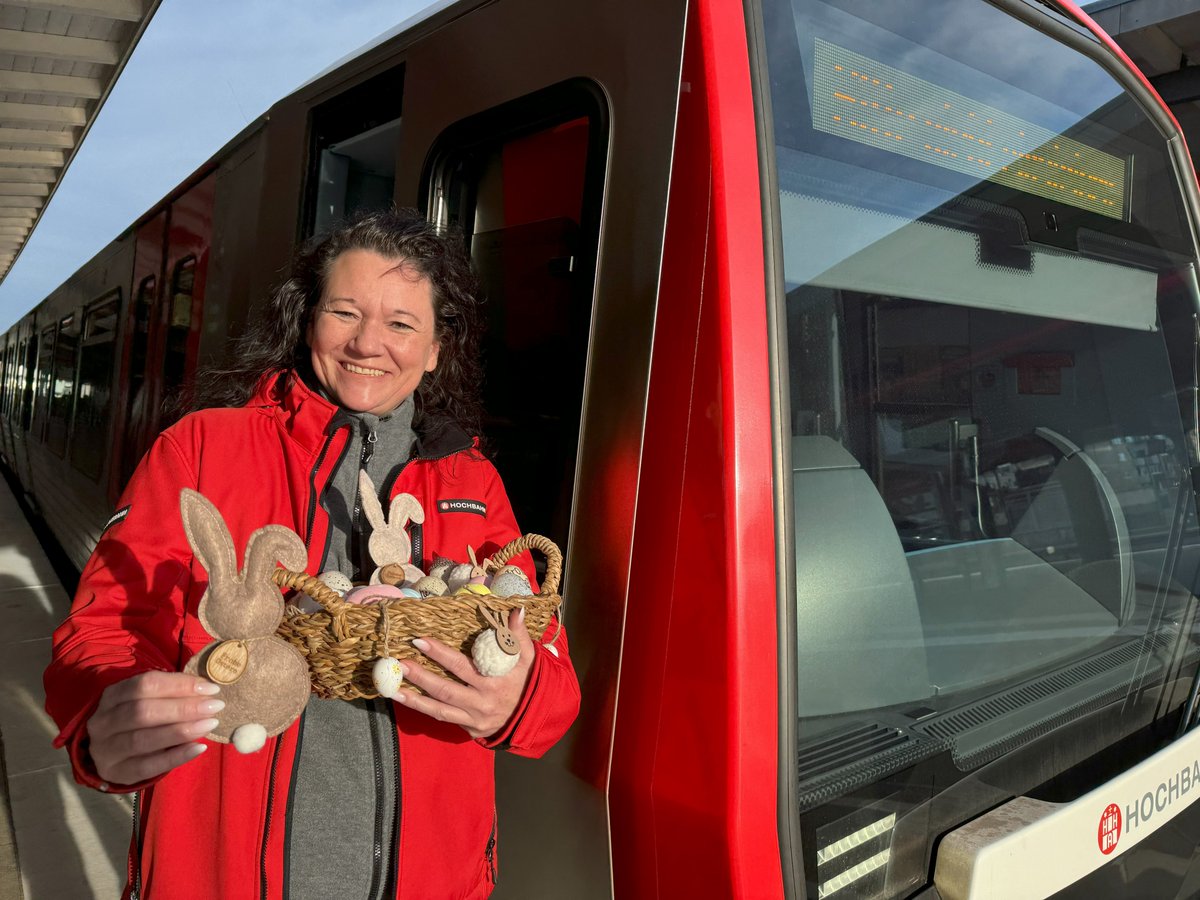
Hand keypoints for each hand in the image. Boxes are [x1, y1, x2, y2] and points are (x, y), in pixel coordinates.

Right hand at [86, 671, 223, 786]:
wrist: (112, 751)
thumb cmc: (138, 719)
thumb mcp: (148, 700)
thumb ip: (171, 694)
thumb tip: (208, 691)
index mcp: (112, 696)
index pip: (145, 684)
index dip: (180, 685)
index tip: (210, 688)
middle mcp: (103, 722)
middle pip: (143, 712)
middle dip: (183, 708)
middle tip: (214, 706)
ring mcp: (105, 749)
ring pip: (142, 739)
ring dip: (180, 731)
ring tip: (209, 724)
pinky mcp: (116, 773)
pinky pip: (147, 767)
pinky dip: (175, 757)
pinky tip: (198, 748)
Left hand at [398, 608, 533, 738]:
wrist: (534, 717)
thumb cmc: (528, 681)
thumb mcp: (528, 657)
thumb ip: (518, 634)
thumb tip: (516, 609)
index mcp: (494, 681)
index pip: (461, 666)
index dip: (440, 654)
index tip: (420, 641)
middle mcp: (481, 702)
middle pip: (445, 689)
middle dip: (420, 676)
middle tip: (398, 663)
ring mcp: (473, 718)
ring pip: (439, 708)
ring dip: (413, 698)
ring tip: (392, 687)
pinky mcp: (468, 728)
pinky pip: (442, 718)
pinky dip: (423, 709)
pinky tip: (406, 700)